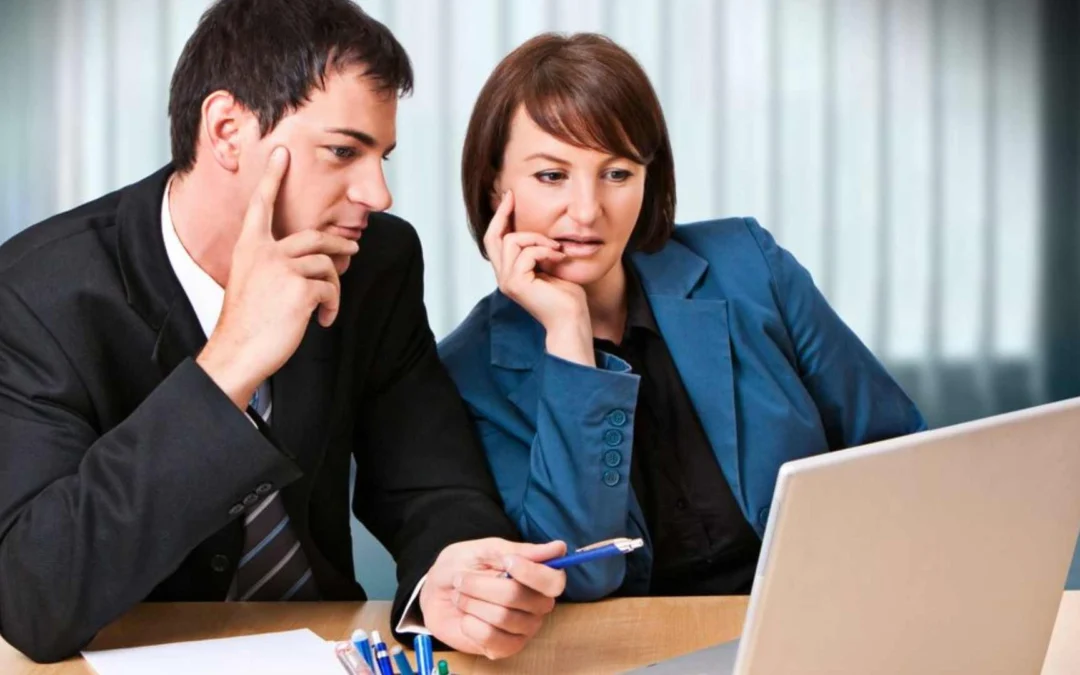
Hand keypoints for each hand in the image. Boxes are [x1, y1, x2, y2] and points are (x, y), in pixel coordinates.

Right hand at [196, 147, 358, 407]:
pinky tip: (322, 321)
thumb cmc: (247, 322)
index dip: (272, 176)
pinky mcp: (301, 289)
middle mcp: (265, 251)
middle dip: (340, 243)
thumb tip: (315, 261)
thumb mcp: (254, 283)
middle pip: (315, 236)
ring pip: (327, 266)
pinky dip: (332, 306)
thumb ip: (275, 265)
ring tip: (326, 308)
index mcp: (249, 247)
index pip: (262, 204)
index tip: (281, 152)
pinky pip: (330, 289)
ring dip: (334, 288)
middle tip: (354, 248)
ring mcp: (283, 268)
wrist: (237, 351)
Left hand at [419, 538, 566, 659]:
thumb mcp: (485, 550)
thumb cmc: (463, 566)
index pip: (554, 581)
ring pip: (502, 617)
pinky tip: (466, 618)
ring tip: (461, 596)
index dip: (531, 572)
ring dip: (472, 603)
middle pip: (521, 597)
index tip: (507, 561)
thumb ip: (519, 551)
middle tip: (462, 579)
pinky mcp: (506, 647)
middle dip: (483, 586)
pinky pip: (491, 637)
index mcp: (538, 577)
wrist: (435, 593)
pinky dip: (470, 624)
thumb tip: (559, 548)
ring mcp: (523, 628)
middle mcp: (537, 604)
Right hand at [484, 191, 593, 365]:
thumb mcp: (550, 265)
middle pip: (492, 237)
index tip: (509, 197)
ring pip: (512, 241)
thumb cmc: (567, 297)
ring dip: (538, 239)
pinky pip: (526, 253)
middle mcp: (503, 277)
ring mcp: (507, 281)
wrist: (571, 319)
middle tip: (512, 197)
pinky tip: (558, 257)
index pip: (496, 240)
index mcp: (510, 272)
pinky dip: (544, 250)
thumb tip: (537, 229)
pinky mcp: (515, 283)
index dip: (500, 218)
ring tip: (556, 249)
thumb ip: (539, 250)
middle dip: (502, 214)